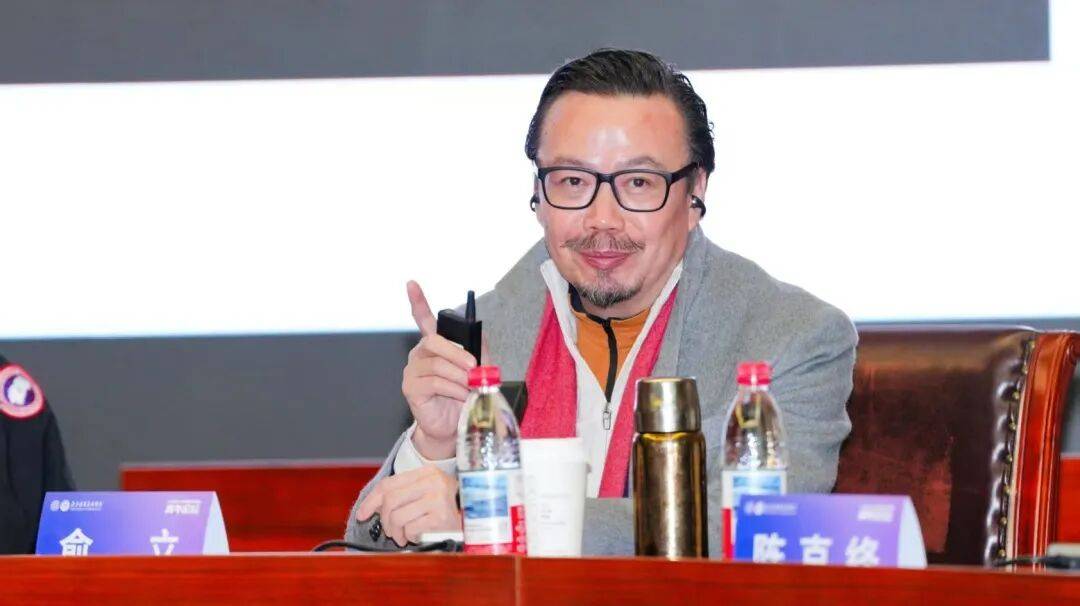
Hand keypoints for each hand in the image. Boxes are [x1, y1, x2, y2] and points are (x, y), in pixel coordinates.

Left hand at [356, 465, 461, 546]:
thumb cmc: (446, 508)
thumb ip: (402, 494)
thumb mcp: (426, 493)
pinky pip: (411, 529)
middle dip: (385, 521)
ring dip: (396, 532)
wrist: (476, 520)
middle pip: (390, 501)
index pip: (389, 484)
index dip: (372, 500)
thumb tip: (369, 508)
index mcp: (426, 472)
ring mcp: (438, 498)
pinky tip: (418, 537)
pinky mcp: (441, 517)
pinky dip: (410, 537)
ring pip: (398, 517)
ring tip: (404, 537)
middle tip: (390, 531)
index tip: (362, 514)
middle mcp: (432, 481)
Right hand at [401, 281, 476, 459]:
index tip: (411, 283)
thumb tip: (478, 345)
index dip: (417, 301)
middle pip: (434, 341)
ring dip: (460, 377)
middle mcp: (420, 354)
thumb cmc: (464, 395)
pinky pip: (434, 382)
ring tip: (471, 388)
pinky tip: (461, 396)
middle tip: (473, 366)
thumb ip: (479, 352)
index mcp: (435, 346)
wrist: (454, 426)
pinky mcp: (411, 388)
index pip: (423, 318)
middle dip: (457, 353)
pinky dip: (453, 389)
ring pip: (438, 364)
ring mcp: (412, 371)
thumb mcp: (478, 370)